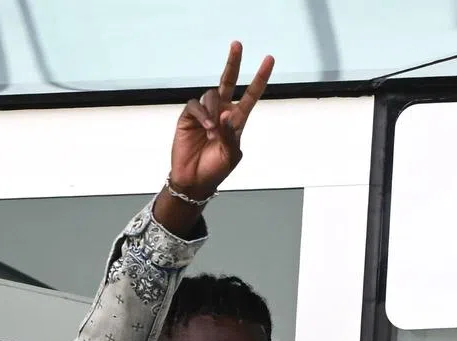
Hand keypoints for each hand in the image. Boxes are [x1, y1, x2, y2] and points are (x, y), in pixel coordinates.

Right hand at [169, 41, 274, 199]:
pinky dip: (202, 115)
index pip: (250, 94)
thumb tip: (226, 114)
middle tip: (238, 44)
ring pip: (211, 95)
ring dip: (213, 111)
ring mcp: (205, 112)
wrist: (194, 180)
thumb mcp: (230, 155)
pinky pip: (195, 106)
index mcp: (237, 120)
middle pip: (228, 80)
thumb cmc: (216, 169)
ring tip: (212, 132)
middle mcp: (222, 111)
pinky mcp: (188, 116)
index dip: (260, 78)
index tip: (269, 60)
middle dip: (233, 62)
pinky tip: (206, 128)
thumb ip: (230, 135)